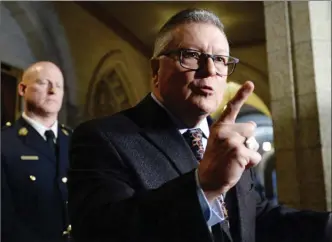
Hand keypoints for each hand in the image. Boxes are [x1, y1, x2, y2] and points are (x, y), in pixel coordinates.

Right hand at [198, 81, 261, 201]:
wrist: (208, 178)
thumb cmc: (217, 160)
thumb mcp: (221, 142)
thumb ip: (234, 132)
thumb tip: (253, 126)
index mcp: (219, 126)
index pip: (232, 108)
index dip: (242, 94)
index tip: (250, 83)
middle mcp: (224, 130)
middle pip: (250, 128)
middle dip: (247, 140)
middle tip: (232, 151)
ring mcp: (231, 140)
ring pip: (253, 142)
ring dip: (248, 152)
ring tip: (234, 159)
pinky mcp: (239, 152)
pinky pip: (255, 156)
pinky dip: (250, 164)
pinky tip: (237, 166)